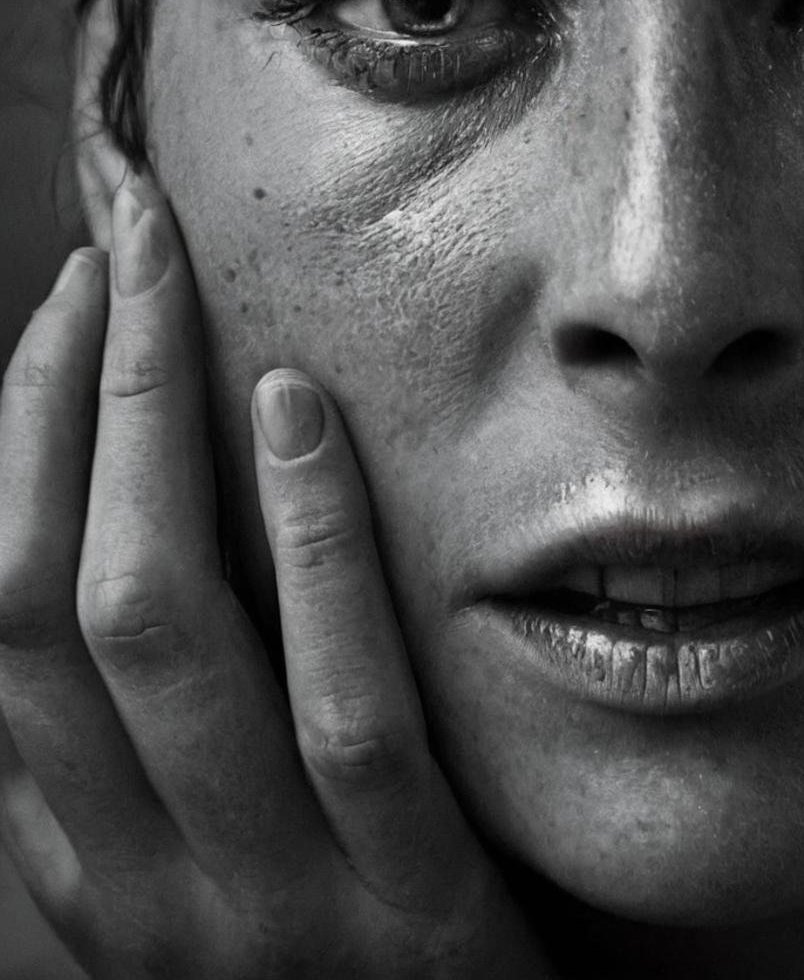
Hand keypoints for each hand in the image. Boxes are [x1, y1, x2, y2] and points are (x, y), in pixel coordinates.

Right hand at [0, 174, 551, 978]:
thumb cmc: (331, 964)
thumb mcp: (206, 872)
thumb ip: (150, 748)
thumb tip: (115, 545)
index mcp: (82, 859)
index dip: (7, 446)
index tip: (57, 310)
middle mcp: (142, 878)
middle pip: (56, 599)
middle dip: (63, 401)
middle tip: (114, 250)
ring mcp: (269, 900)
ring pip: (164, 633)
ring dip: (147, 437)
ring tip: (169, 292)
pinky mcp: (409, 905)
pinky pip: (346, 704)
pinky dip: (312, 542)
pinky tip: (298, 414)